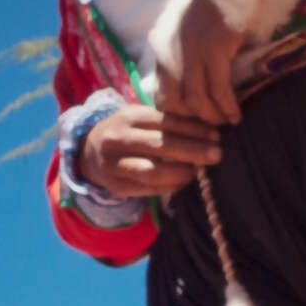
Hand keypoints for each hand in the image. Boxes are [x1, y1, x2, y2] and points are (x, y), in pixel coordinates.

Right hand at [82, 105, 222, 199]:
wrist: (89, 152)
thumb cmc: (126, 132)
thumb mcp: (140, 118)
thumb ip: (166, 122)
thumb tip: (207, 129)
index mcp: (128, 116)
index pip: (165, 121)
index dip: (193, 129)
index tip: (216, 135)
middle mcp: (117, 139)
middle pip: (161, 146)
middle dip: (193, 150)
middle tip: (217, 154)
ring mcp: (114, 165)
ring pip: (153, 171)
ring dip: (182, 171)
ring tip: (200, 170)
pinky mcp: (116, 186)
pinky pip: (149, 189)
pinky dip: (171, 185)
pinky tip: (185, 180)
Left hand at [155, 0, 246, 126]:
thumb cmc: (213, 1)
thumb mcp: (185, 27)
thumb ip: (182, 53)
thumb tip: (193, 84)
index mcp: (159, 45)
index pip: (159, 92)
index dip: (176, 112)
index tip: (194, 120)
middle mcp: (168, 51)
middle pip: (173, 102)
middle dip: (192, 120)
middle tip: (210, 127)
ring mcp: (190, 51)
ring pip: (195, 101)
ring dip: (211, 117)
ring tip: (224, 123)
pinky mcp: (213, 50)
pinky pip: (219, 91)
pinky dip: (227, 107)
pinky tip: (236, 115)